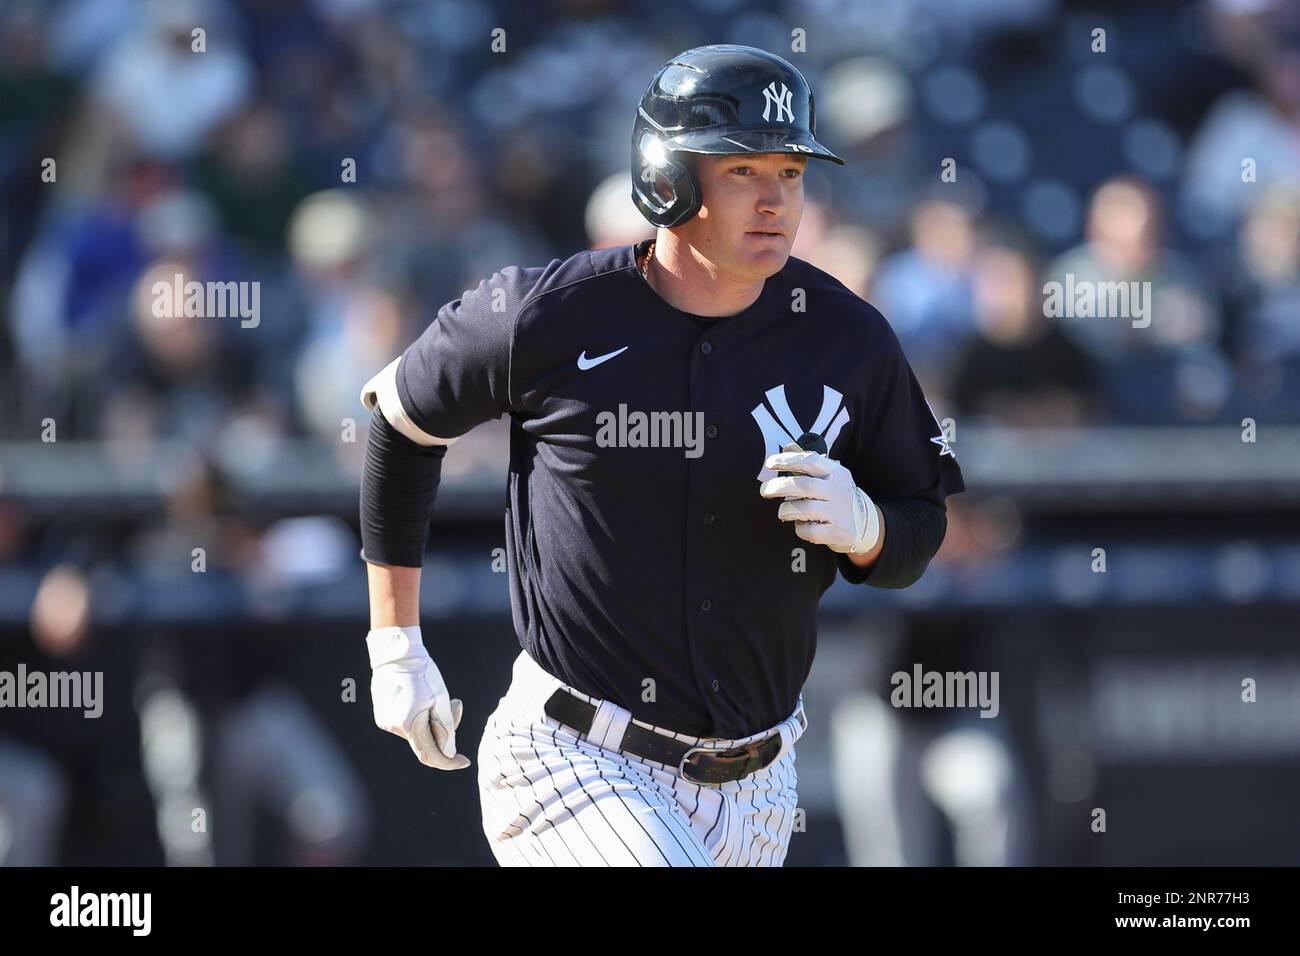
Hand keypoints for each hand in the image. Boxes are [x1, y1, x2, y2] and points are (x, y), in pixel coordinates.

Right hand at [367, 625, 469, 770]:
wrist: (396, 654)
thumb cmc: (422, 673)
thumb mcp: (441, 698)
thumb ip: (446, 727)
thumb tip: (449, 752)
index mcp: (410, 724)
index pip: (431, 755)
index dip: (449, 762)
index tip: (464, 762)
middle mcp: (394, 727)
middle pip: (426, 742)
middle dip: (444, 731)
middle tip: (455, 704)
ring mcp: (386, 722)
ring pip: (416, 733)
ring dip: (431, 722)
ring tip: (435, 696)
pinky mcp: (383, 716)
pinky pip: (407, 725)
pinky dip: (419, 718)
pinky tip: (420, 697)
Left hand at [759, 443, 880, 553]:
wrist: (866, 524)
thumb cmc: (837, 496)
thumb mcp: (828, 476)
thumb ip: (807, 462)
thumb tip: (788, 445)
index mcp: (836, 472)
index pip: (810, 461)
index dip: (788, 460)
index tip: (770, 463)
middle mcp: (838, 490)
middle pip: (802, 486)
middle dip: (778, 487)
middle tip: (764, 490)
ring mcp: (838, 512)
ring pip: (802, 509)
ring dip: (786, 510)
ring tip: (784, 512)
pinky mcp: (836, 532)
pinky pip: (809, 531)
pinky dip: (799, 529)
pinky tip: (801, 525)